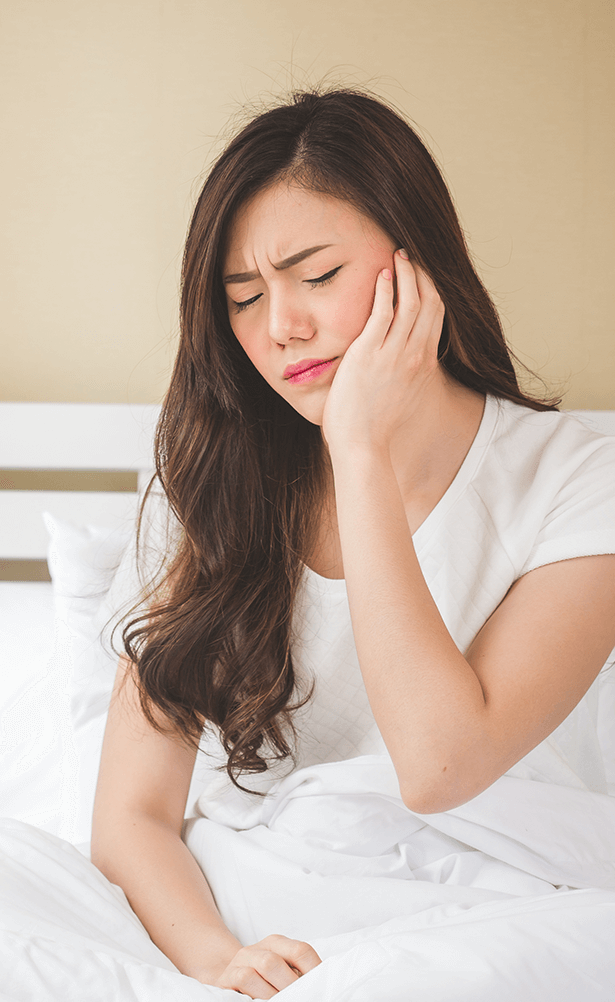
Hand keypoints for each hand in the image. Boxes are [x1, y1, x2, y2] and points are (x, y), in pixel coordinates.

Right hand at [212, 934, 321, 997]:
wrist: (229, 979)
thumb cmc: (263, 979)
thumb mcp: (281, 972)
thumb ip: (296, 976)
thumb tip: (319, 989)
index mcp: (277, 944)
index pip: (301, 950)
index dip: (314, 970)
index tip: (322, 989)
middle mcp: (259, 948)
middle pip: (277, 960)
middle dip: (291, 984)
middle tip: (303, 998)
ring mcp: (242, 960)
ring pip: (262, 966)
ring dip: (275, 990)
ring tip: (285, 1001)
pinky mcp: (228, 976)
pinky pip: (244, 979)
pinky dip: (258, 992)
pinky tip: (264, 1001)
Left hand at [321, 251, 444, 454]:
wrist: (362, 444)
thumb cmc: (375, 425)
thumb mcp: (402, 394)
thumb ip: (406, 373)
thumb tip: (403, 362)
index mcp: (424, 363)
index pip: (437, 315)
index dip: (432, 288)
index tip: (422, 272)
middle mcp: (414, 355)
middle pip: (429, 302)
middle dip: (422, 274)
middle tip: (411, 255)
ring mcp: (393, 354)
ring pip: (409, 302)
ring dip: (405, 274)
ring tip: (396, 255)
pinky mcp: (369, 354)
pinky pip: (382, 313)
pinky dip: (385, 290)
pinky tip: (380, 274)